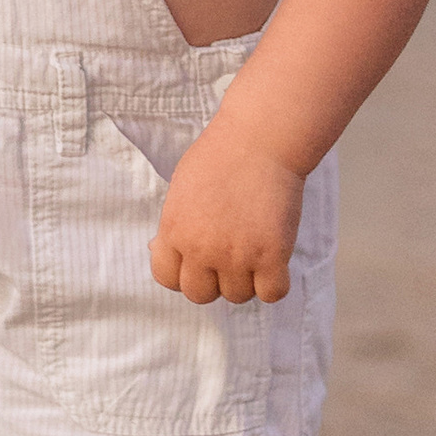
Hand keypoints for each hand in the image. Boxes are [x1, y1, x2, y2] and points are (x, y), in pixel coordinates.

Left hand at [150, 129, 303, 306]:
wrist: (260, 139)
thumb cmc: (221, 155)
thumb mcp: (180, 189)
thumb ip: (174, 225)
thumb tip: (161, 249)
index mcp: (175, 231)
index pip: (167, 279)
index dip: (184, 273)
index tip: (199, 262)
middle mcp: (202, 249)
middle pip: (201, 295)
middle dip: (214, 280)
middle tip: (229, 257)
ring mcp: (237, 255)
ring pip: (237, 296)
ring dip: (246, 280)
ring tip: (255, 251)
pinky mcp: (272, 255)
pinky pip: (272, 293)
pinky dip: (275, 283)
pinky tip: (275, 262)